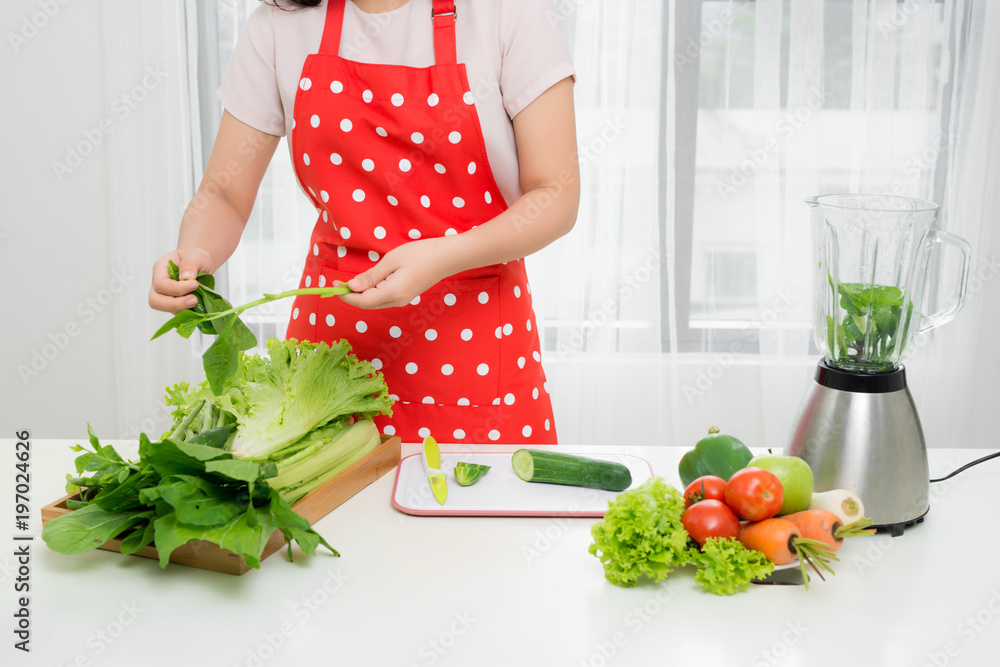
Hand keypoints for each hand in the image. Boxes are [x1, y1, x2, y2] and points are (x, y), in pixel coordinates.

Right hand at [148, 248, 212, 312]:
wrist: (199, 264)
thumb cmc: (194, 258)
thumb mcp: (195, 255)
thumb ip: (190, 264)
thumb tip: (187, 277)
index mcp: (160, 270)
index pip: (161, 284)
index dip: (177, 288)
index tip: (195, 284)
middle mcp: (159, 284)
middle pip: (155, 301)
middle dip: (175, 304)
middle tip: (194, 299)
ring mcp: (165, 296)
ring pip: (166, 309)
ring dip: (183, 309)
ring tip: (197, 300)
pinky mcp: (175, 304)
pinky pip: (177, 313)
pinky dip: (188, 312)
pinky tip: (198, 305)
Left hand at [340, 238, 456, 308]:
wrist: (448, 257)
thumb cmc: (421, 254)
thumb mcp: (392, 260)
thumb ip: (371, 276)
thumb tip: (352, 286)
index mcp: (392, 293)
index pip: (362, 301)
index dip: (345, 295)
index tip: (333, 285)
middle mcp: (397, 301)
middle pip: (367, 304)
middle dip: (351, 296)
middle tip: (338, 282)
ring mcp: (403, 300)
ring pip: (375, 302)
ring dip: (362, 294)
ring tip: (352, 280)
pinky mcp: (406, 296)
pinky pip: (384, 297)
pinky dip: (373, 291)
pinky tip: (370, 280)